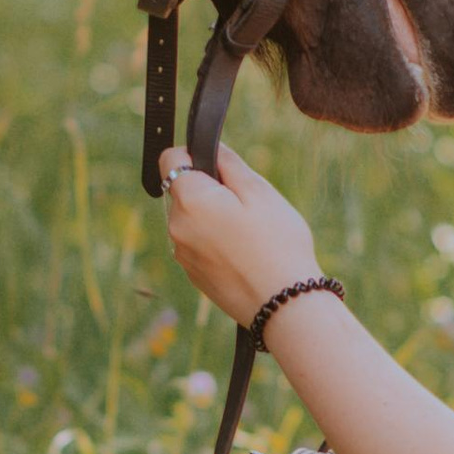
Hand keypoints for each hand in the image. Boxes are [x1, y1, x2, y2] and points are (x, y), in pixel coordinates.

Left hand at [158, 142, 324, 327]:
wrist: (283, 305)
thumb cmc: (278, 244)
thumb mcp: (259, 191)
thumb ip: (228, 163)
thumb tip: (210, 148)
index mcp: (190, 200)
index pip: (170, 159)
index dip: (193, 154)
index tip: (220, 167)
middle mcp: (176, 227)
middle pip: (182, 191)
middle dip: (208, 189)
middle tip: (247, 206)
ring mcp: (182, 254)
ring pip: (191, 219)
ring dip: (212, 217)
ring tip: (249, 234)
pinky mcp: (192, 275)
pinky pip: (198, 244)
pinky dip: (215, 241)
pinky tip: (244, 254)